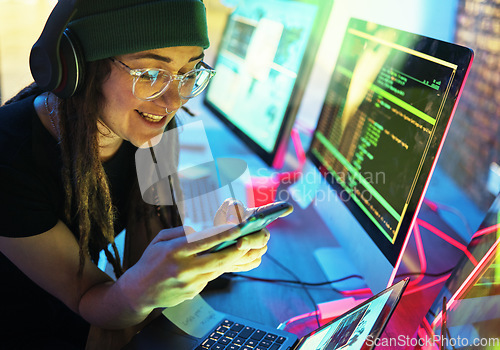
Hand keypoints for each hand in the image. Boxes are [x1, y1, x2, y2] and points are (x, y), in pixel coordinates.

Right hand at [117, 221, 268, 310]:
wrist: (138, 292)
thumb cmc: (150, 261)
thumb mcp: (160, 240)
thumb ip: (180, 232)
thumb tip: (200, 229)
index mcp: (174, 251)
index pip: (204, 241)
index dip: (223, 234)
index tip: (238, 228)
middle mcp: (183, 268)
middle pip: (217, 259)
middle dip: (235, 250)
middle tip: (247, 242)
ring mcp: (188, 283)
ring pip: (216, 270)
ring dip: (229, 260)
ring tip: (238, 250)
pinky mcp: (192, 293)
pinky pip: (208, 279)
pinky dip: (214, 270)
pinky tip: (217, 263)